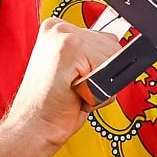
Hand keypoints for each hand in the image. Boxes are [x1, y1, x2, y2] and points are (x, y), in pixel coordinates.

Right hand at [0, 17, 121, 156]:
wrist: (32, 129)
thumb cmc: (52, 108)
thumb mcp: (75, 73)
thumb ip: (93, 56)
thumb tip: (124, 52)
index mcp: (58, 29)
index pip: (106, 41)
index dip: (100, 68)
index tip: (76, 81)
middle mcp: (59, 27)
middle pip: (113, 47)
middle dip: (102, 75)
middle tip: (74, 89)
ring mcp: (63, 34)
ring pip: (113, 58)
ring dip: (100, 85)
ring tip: (74, 92)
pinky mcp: (70, 47)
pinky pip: (108, 69)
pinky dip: (98, 91)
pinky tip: (75, 94)